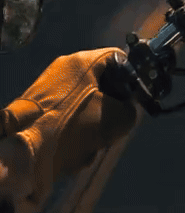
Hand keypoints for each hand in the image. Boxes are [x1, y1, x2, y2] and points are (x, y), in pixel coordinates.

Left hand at [0, 49, 136, 205]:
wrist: (22, 154)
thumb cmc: (72, 127)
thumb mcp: (116, 120)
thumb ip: (131, 111)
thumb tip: (127, 110)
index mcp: (82, 61)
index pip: (119, 57)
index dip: (132, 76)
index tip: (135, 97)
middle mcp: (64, 69)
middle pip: (102, 84)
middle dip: (111, 108)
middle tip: (112, 125)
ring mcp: (49, 89)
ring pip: (86, 105)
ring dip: (94, 126)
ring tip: (90, 144)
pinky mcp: (38, 110)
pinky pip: (68, 118)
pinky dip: (75, 134)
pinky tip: (73, 153)